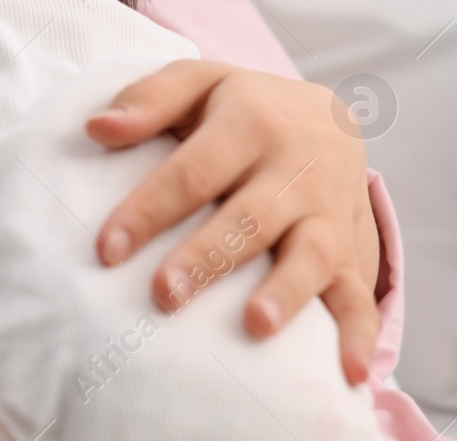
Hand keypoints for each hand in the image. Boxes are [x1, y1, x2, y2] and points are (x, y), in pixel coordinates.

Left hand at [86, 60, 380, 385]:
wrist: (330, 118)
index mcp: (250, 122)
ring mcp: (327, 211)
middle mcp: (294, 169)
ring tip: (255, 326)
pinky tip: (349, 373)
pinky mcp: (352, 248)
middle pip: (249, 217)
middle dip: (208, 257)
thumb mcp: (199, 83)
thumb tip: (96, 128)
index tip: (107, 248)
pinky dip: (359, 334)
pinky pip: (359, 292)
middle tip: (165, 294)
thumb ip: (149, 100)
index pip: (193, 171)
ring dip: (286, 292)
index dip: (149, 209)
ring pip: (310, 253)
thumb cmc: (243, 106)